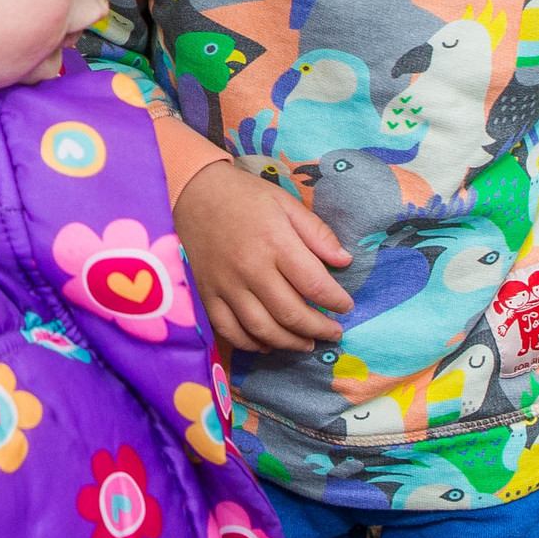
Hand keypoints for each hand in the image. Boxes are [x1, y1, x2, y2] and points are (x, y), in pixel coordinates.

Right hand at [174, 160, 353, 353]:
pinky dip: (251, 343)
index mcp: (276, 242)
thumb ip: (317, 233)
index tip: (346, 306)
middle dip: (318, 329)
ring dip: (289, 343)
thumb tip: (345, 261)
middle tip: (333, 332)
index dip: (336, 301)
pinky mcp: (207, 294)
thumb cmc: (244, 196)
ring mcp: (226, 285)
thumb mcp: (286, 204)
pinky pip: (229, 330)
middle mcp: (251, 268)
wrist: (193, 192)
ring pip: (262, 329)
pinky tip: (267, 344)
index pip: (314, 284)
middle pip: (290, 313)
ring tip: (306, 344)